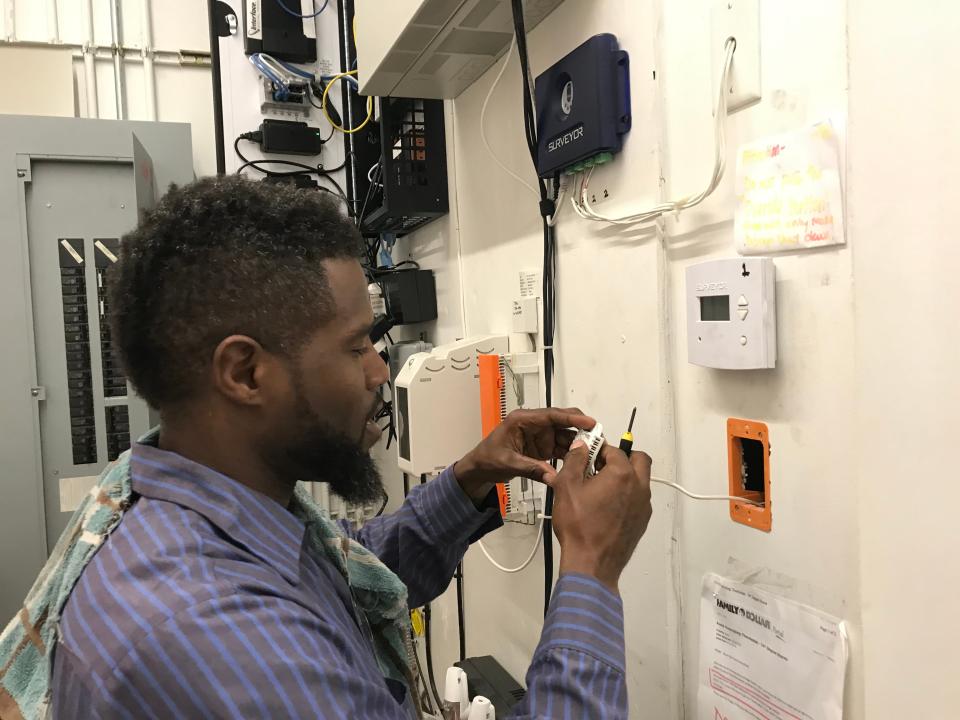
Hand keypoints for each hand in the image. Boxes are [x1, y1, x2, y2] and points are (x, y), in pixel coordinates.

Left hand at [454, 408, 595, 500]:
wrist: (480, 469)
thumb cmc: (487, 459)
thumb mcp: (508, 463)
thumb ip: (531, 468)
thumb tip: (552, 475)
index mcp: (522, 420)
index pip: (551, 415)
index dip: (572, 417)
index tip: (589, 421)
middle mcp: (534, 425)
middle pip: (562, 423)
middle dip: (580, 428)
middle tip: (598, 436)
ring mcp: (540, 436)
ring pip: (565, 436)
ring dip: (578, 444)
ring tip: (593, 451)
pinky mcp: (542, 448)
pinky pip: (561, 449)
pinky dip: (571, 454)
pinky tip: (581, 460)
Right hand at [547, 441, 652, 592]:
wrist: (591, 563)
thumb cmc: (580, 529)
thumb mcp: (566, 487)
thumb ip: (574, 461)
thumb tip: (580, 448)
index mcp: (622, 474)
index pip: (614, 450)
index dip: (598, 449)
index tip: (587, 454)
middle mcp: (638, 487)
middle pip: (639, 459)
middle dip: (622, 457)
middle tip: (601, 465)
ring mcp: (643, 506)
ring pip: (641, 480)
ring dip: (625, 476)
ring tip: (601, 486)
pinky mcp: (641, 521)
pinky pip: (638, 499)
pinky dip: (627, 495)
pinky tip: (606, 505)